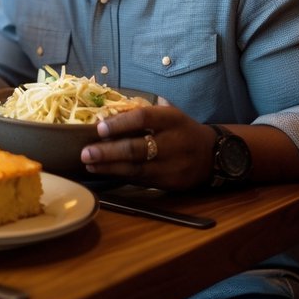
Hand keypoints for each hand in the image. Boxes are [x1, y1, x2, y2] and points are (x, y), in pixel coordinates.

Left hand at [79, 98, 216, 190]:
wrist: (213, 155)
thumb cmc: (180, 130)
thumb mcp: (168, 115)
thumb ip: (141, 116)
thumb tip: (103, 119)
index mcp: (172, 119)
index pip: (143, 118)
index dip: (119, 123)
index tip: (98, 127)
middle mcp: (174, 142)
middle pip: (137, 148)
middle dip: (108, 152)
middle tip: (85, 153)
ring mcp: (173, 166)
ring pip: (136, 169)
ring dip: (109, 168)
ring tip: (90, 165)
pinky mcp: (171, 183)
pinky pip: (142, 180)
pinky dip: (121, 176)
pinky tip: (105, 172)